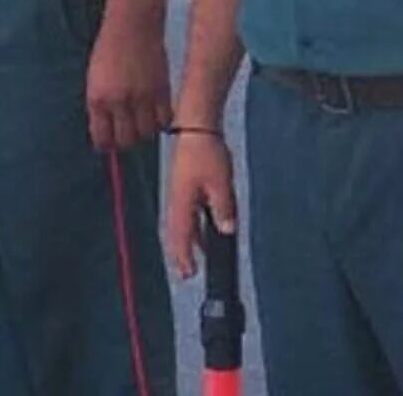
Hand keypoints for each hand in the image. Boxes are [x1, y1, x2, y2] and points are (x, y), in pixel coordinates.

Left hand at [86, 16, 171, 149]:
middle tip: (129, 132)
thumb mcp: (95, 79)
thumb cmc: (110, 48)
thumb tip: (108, 130)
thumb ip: (101, 104)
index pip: (102, 139)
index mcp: (97, 99)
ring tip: (144, 122)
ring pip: (146, 134)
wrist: (132, 24)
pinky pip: (164, 120)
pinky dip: (161, 121)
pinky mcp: (161, 91)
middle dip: (126, 140)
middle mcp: (118, 102)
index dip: (107, 144)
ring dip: (145, 132)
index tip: (110, 142)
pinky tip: (157, 113)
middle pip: (126, 140)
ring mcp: (142, 97)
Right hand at [164, 131, 235, 278]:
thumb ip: (223, 207)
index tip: (188, 273)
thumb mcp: (221, 182)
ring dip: (187, 243)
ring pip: (180, 226)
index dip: (184, 257)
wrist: (196, 128)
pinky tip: (202, 233)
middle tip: (187, 273)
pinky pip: (186, 215)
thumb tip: (227, 229)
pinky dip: (192, 228)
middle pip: (176, 235)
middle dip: (181, 254)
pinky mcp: (183, 189)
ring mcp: (178, 195)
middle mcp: (176, 202)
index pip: (181, 237)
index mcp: (182, 203)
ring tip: (194, 258)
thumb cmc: (206, 152)